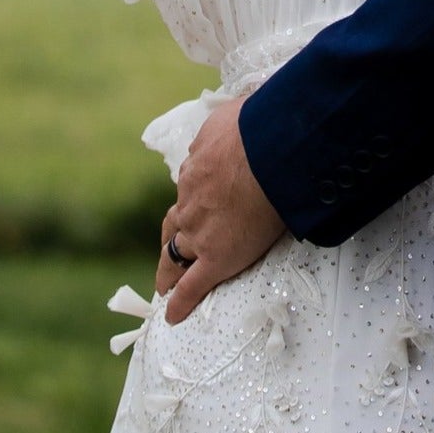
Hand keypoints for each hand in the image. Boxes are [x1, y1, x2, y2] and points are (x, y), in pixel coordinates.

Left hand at [156, 99, 284, 322]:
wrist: (269, 153)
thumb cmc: (258, 127)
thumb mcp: (232, 117)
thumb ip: (222, 130)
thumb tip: (223, 132)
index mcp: (196, 169)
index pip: (191, 187)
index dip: (196, 197)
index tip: (203, 203)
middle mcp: (190, 202)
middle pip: (175, 224)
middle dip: (173, 237)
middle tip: (173, 250)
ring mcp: (200, 233)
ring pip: (176, 257)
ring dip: (169, 272)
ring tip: (165, 286)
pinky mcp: (216, 259)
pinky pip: (193, 287)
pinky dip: (181, 303)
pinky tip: (173, 316)